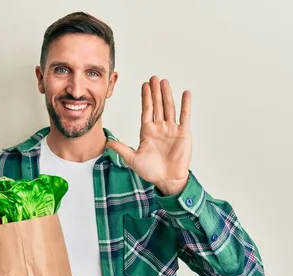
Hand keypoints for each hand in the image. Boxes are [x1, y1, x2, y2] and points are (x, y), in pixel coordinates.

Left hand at [106, 76, 191, 194]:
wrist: (167, 179)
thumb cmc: (151, 171)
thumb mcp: (132, 159)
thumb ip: (121, 149)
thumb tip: (107, 143)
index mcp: (147, 131)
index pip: (146, 110)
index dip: (146, 97)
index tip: (145, 85)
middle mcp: (160, 127)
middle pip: (157, 105)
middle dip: (155, 91)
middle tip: (154, 78)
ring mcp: (172, 129)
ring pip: (169, 107)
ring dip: (167, 94)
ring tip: (165, 81)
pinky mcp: (183, 133)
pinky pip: (184, 115)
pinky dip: (185, 104)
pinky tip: (185, 93)